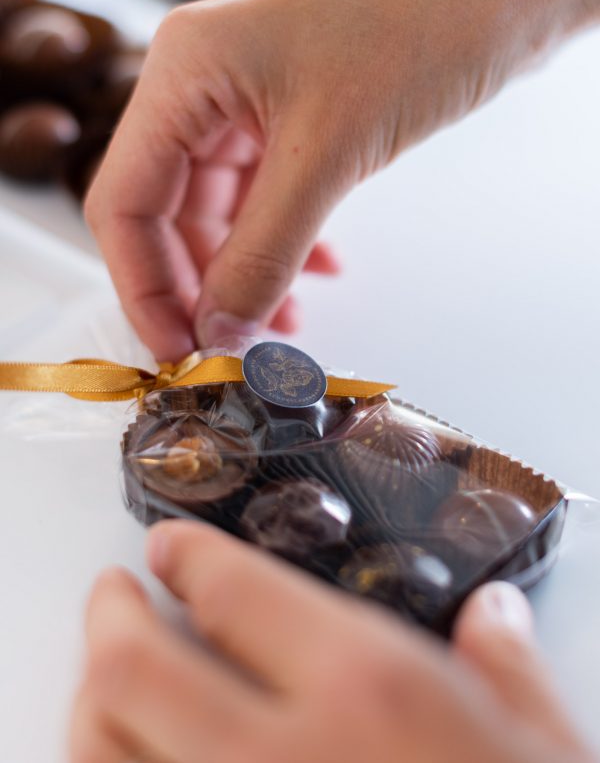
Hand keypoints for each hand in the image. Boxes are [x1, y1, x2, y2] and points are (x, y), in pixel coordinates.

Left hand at [70, 521, 593, 762]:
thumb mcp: (544, 753)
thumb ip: (507, 670)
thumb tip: (494, 616)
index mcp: (367, 694)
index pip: (232, 590)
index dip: (188, 555)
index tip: (172, 548)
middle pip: (132, 667)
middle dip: (108, 614)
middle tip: (115, 593)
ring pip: (99, 752)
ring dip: (93, 701)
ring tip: (109, 675)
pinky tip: (130, 760)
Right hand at [85, 0, 598, 361]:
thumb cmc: (419, 34)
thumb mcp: (329, 157)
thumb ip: (264, 253)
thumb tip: (220, 334)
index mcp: (183, 72)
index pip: (126, 203)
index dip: (144, 289)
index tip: (180, 353)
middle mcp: (199, 84)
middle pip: (165, 214)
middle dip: (199, 288)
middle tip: (233, 351)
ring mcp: (242, 100)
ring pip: (218, 213)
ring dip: (245, 274)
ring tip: (284, 327)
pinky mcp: (286, 116)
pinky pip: (263, 198)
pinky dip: (282, 243)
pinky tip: (318, 274)